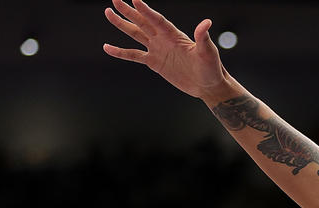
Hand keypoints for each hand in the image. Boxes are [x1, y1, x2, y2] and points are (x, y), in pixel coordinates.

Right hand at [103, 0, 230, 98]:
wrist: (208, 85)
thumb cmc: (211, 68)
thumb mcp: (208, 52)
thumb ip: (203, 38)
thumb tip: (206, 23)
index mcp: (175, 35)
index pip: (157, 20)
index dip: (146, 11)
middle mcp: (164, 39)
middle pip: (143, 22)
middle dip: (129, 11)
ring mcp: (158, 49)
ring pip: (136, 34)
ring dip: (122, 24)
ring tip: (108, 12)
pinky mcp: (155, 62)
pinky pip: (134, 55)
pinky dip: (121, 52)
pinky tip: (107, 47)